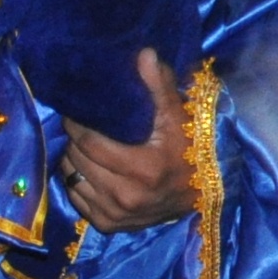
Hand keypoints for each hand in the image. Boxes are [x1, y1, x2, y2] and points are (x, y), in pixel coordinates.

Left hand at [60, 50, 194, 231]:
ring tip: (85, 146)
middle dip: (75, 140)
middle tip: (80, 126)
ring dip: (73, 159)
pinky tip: (91, 169)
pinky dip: (78, 180)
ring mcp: (116, 214)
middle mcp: (126, 196)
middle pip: (78, 159)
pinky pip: (76, 196)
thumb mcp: (178, 116)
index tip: (76, 112)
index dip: (78, 125)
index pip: (90, 143)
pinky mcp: (109, 225)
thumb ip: (158, 85)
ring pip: (72, 177)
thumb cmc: (190, 148)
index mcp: (144, 169)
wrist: (205, 194)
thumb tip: (144, 53)